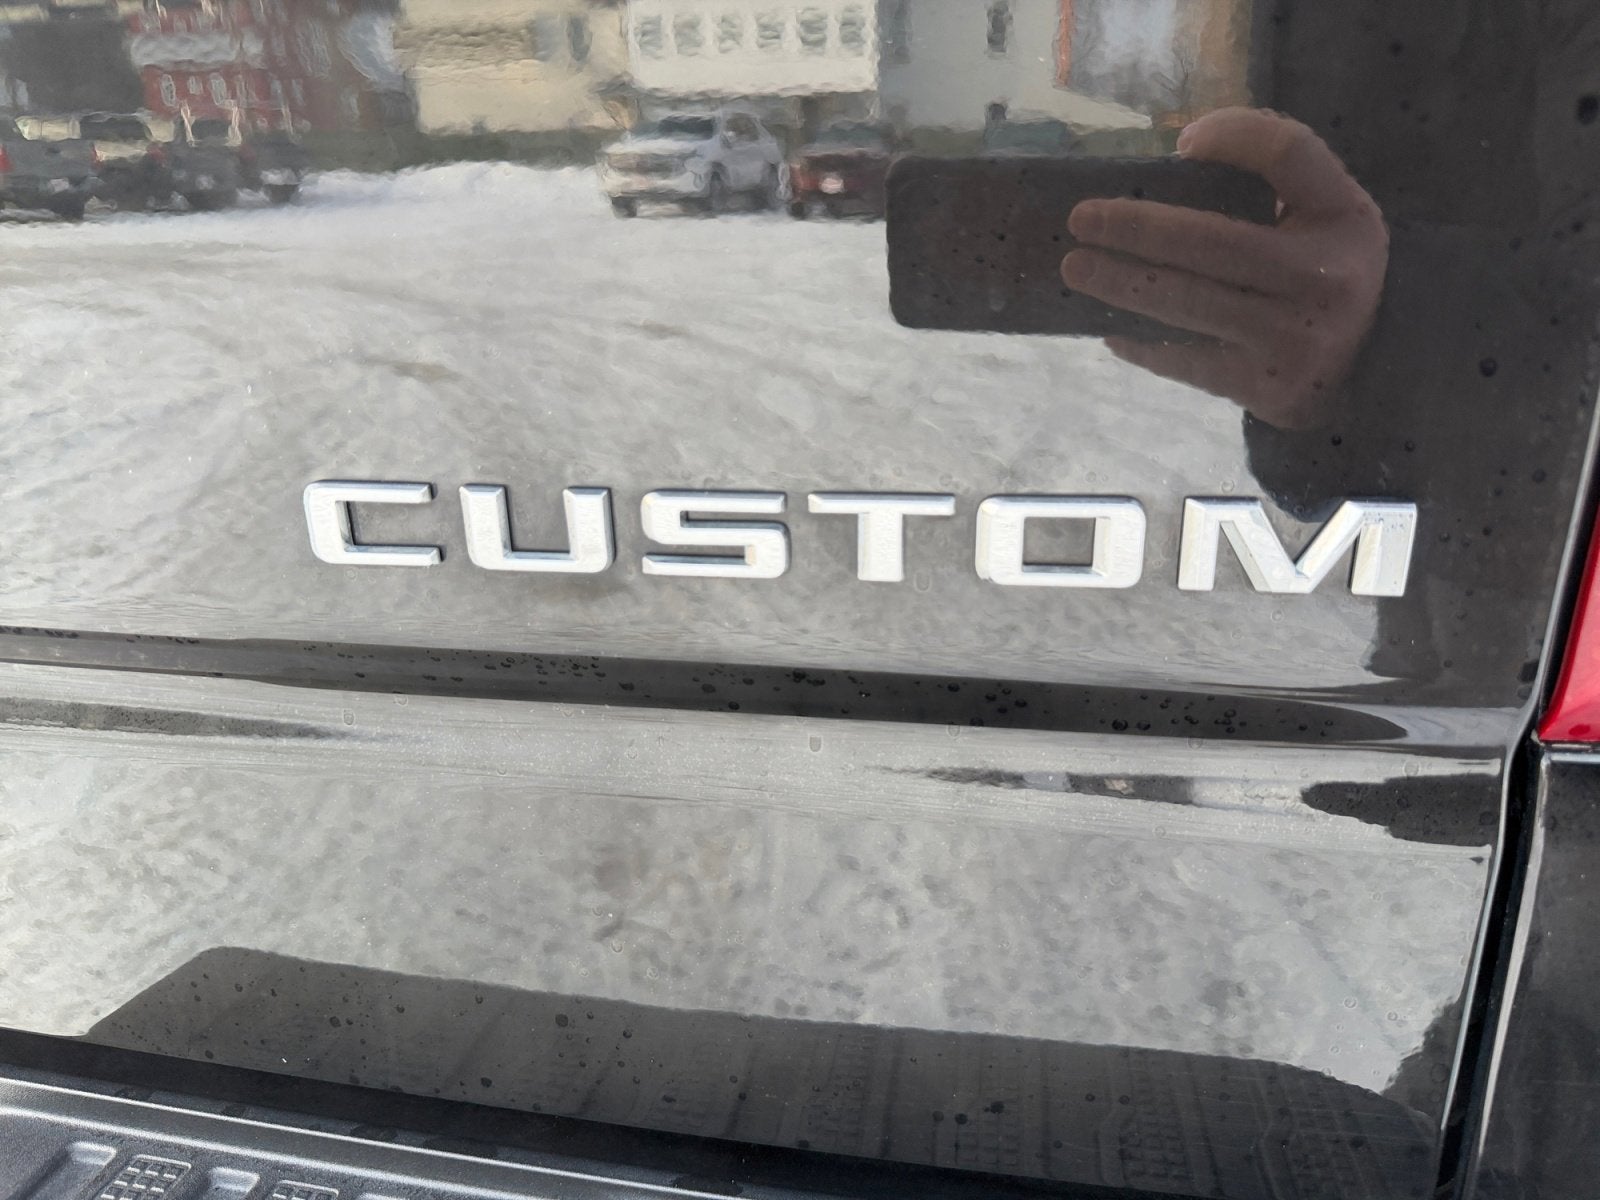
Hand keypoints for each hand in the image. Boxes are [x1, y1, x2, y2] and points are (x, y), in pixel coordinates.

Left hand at [1061, 108, 1388, 429]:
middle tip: (1081, 220)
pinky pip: (1185, 360)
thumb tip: (1183, 150)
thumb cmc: (1327, 273)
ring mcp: (1290, 337)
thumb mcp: (1328, 214)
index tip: (1181, 142)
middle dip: (1135, 227)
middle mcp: (1322, 277)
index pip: (1288, 153)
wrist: (1369, 368)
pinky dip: (1142, 344)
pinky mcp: (1261, 386)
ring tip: (1076, 269)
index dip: (1234, 136)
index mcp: (1343, 218)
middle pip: (1211, 239)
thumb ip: (1276, 173)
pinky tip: (1110, 330)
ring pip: (1187, 302)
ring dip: (1120, 284)